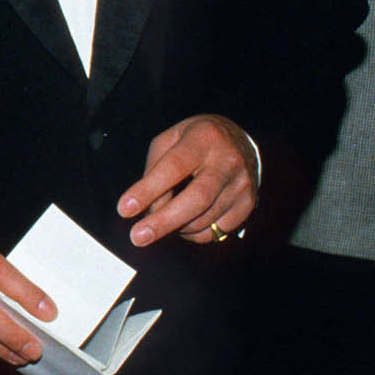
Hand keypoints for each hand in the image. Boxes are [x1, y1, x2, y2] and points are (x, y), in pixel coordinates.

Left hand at [118, 113, 258, 246]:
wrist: (238, 138)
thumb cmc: (195, 139)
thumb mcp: (170, 139)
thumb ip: (155, 168)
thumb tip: (147, 207)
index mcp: (203, 138)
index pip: (173, 167)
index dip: (148, 190)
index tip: (125, 208)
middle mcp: (227, 161)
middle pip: (196, 199)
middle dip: (164, 221)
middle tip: (138, 236)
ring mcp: (242, 183)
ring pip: (206, 218)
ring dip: (177, 227)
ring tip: (161, 222)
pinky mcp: (249, 202)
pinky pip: (219, 230)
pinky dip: (195, 234)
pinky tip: (184, 225)